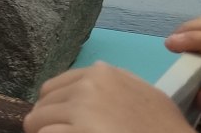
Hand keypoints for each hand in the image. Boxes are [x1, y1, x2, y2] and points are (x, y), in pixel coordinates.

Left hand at [24, 62, 194, 132]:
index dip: (56, 110)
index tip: (66, 124)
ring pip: (36, 122)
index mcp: (102, 74)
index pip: (53, 88)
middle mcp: (88, 86)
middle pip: (42, 105)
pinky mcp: (78, 132)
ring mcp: (81, 109)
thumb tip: (91, 78)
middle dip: (50, 123)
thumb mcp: (143, 94)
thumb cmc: (164, 128)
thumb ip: (114, 84)